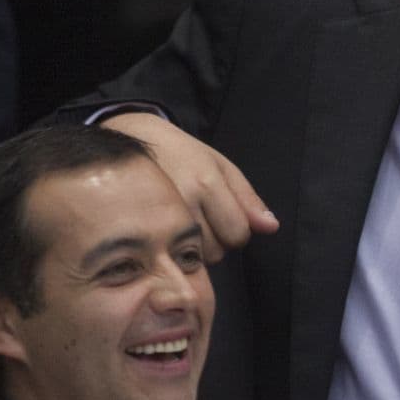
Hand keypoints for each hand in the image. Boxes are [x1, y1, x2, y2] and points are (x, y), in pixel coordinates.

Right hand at [101, 112, 278, 260]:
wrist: (128, 140)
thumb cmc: (180, 153)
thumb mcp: (219, 166)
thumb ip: (246, 198)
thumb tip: (271, 228)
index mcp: (205, 183)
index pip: (238, 234)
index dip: (236, 228)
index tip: (221, 212)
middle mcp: (181, 203)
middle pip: (218, 251)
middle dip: (215, 238)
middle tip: (198, 212)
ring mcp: (156, 218)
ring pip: (194, 259)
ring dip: (195, 247)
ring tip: (181, 219)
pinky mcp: (136, 230)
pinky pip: (170, 259)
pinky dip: (174, 251)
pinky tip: (166, 231)